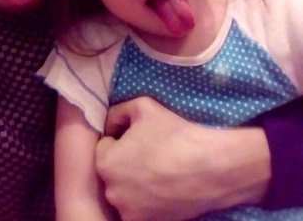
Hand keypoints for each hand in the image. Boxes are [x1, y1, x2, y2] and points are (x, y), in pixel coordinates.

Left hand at [95, 97, 269, 220]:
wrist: (211, 167)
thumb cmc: (174, 133)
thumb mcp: (141, 106)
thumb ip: (116, 113)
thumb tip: (110, 125)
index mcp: (106, 163)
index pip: (104, 146)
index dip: (121, 139)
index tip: (140, 137)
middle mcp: (112, 191)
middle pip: (112, 170)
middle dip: (125, 161)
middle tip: (150, 152)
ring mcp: (130, 211)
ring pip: (124, 189)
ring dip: (134, 181)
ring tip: (158, 169)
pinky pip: (139, 206)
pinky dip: (147, 198)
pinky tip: (163, 185)